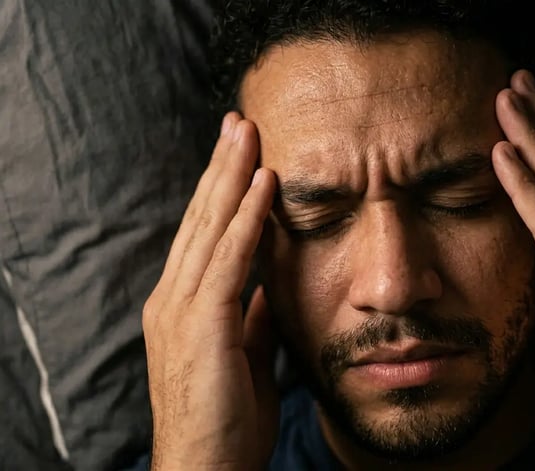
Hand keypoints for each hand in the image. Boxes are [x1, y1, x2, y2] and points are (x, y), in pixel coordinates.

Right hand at [143, 113, 277, 470]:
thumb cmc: (225, 421)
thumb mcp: (245, 355)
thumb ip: (253, 315)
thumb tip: (269, 284)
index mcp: (184, 305)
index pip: (204, 234)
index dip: (222, 191)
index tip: (242, 152)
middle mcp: (174, 298)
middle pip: (201, 219)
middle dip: (222, 167)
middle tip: (240, 121)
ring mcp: (182, 310)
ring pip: (211, 228)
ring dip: (232, 176)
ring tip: (249, 132)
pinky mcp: (202, 325)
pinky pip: (229, 261)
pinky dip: (246, 219)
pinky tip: (264, 184)